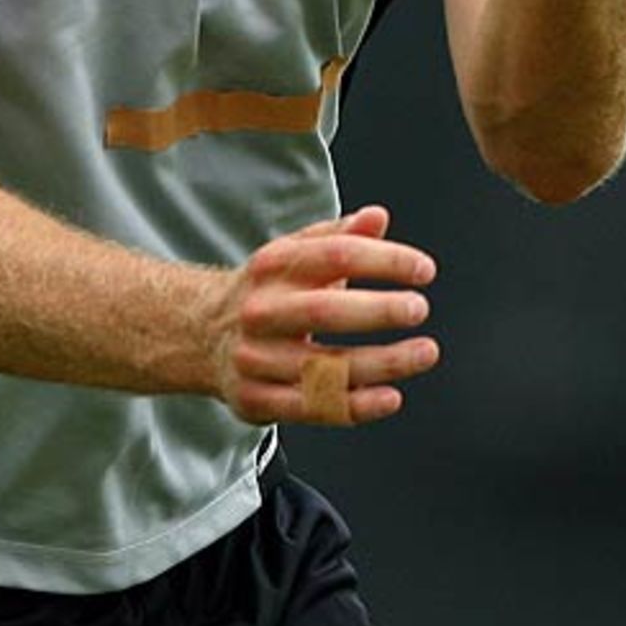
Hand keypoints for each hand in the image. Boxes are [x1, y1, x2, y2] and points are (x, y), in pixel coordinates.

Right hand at [210, 206, 439, 426]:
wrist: (201, 333)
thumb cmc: (266, 291)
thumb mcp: (294, 253)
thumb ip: (339, 236)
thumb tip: (377, 217)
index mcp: (272, 265)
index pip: (334, 255)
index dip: (384, 261)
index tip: (424, 270)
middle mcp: (260, 310)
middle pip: (326, 310)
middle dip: (380, 310)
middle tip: (419, 308)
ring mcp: (255, 358)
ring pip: (325, 366)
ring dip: (383, 363)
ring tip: (424, 352)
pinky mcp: (255, 399)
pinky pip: (313, 407)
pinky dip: (357, 406)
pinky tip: (391, 395)